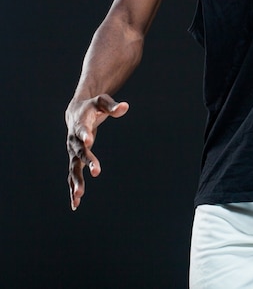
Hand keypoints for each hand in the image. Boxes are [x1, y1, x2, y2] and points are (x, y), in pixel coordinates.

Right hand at [66, 94, 128, 209]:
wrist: (75, 112)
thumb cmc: (92, 106)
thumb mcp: (102, 102)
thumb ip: (112, 106)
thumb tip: (125, 106)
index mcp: (80, 124)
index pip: (82, 129)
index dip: (85, 134)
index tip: (89, 140)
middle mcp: (73, 140)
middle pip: (79, 152)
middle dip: (87, 161)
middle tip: (97, 171)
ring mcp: (72, 152)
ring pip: (73, 168)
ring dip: (76, 181)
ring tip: (80, 195)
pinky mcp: (74, 160)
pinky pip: (72, 176)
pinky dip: (73, 189)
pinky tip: (75, 204)